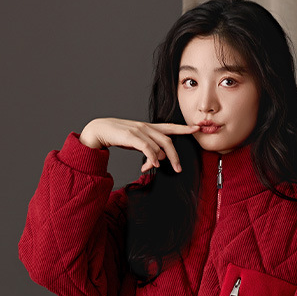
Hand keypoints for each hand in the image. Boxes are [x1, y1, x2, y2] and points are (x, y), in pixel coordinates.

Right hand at [79, 118, 199, 172]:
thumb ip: (149, 150)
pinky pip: (147, 147)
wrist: (100, 130)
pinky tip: (154, 164)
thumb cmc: (119, 136)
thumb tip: (158, 160)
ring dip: (164, 158)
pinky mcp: (131, 136)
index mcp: (149, 128)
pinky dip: (152, 156)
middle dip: (175, 155)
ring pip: (159, 145)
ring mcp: (139, 131)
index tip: (196, 128)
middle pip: (168, 141)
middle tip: (179, 168)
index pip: (170, 127)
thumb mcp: (137, 143)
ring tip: (165, 167)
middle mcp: (146, 127)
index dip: (183, 128)